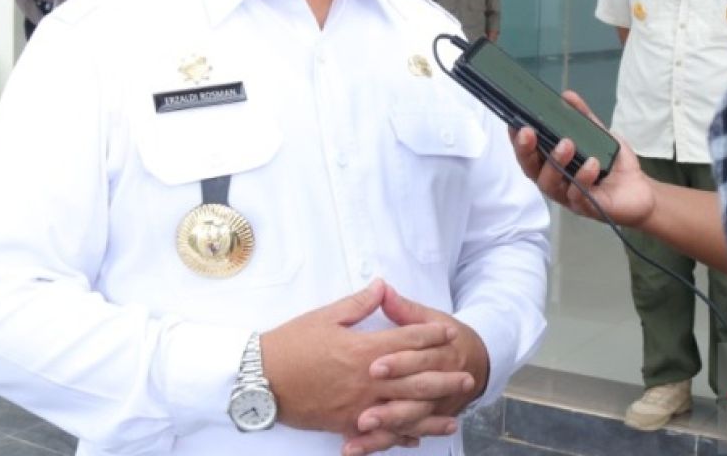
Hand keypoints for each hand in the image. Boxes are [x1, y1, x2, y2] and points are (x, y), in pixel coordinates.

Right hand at [260, 280, 470, 444]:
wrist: (259, 379)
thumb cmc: (291, 344)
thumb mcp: (326, 316)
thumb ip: (359, 303)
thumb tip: (382, 286)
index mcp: (364, 350)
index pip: (406, 341)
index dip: (430, 335)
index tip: (449, 332)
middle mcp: (367, 380)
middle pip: (415, 380)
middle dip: (443, 379)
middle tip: (467, 378)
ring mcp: (357, 405)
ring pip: (403, 413)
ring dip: (431, 416)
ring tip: (454, 419)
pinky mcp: (344, 424)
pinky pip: (379, 433)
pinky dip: (399, 437)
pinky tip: (416, 439)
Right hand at [510, 90, 654, 227]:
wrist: (640, 191)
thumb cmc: (614, 166)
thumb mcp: (600, 136)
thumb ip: (583, 118)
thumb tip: (567, 96)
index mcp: (553, 165)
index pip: (529, 154)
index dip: (518, 140)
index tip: (514, 122)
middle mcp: (556, 182)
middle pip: (531, 170)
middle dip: (526, 151)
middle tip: (529, 132)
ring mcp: (569, 197)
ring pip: (550, 184)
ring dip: (555, 163)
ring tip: (567, 144)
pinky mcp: (587, 207)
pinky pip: (578, 195)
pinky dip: (583, 178)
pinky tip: (592, 164)